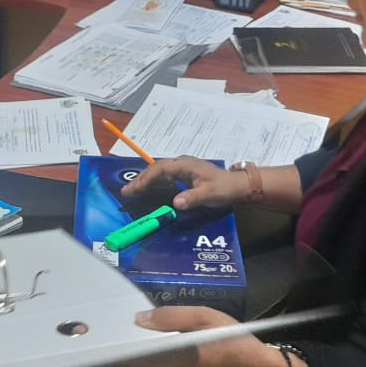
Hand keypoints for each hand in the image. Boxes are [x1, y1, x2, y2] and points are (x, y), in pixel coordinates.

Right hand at [121, 155, 249, 211]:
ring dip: (146, 179)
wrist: (240, 185)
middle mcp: (182, 163)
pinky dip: (155, 181)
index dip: (145, 178)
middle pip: (156, 168)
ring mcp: (184, 168)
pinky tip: (150, 188)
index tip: (133, 189)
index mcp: (185, 165)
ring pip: (160, 171)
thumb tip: (175, 203)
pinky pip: (166, 175)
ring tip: (133, 190)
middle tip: (126, 191)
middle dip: (141, 179)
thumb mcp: (209, 194)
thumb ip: (192, 198)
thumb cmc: (225, 188)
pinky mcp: (186, 174)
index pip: (160, 169)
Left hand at [131, 306, 274, 366]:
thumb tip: (140, 318)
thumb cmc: (232, 342)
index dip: (118, 346)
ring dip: (133, 364)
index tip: (112, 332)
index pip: (132, 359)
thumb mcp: (205, 318)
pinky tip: (149, 354)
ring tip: (132, 343)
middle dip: (123, 355)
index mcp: (171, 362)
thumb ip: (172, 317)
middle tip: (119, 335)